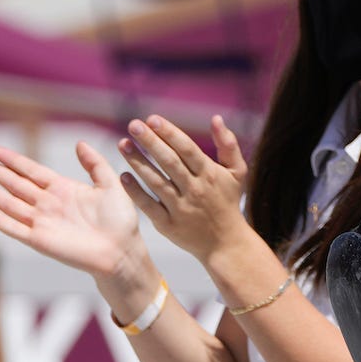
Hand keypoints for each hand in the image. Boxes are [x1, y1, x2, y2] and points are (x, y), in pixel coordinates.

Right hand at [0, 141, 143, 279]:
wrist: (121, 249)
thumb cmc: (119, 219)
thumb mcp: (110, 184)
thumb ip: (95, 163)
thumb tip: (79, 143)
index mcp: (63, 189)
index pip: (32, 171)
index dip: (14, 161)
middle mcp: (48, 203)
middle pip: (15, 184)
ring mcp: (41, 221)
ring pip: (9, 203)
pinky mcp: (39, 240)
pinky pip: (15, 228)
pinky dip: (0, 219)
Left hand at [117, 114, 252, 264]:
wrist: (225, 242)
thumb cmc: (228, 201)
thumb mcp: (237, 172)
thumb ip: (228, 144)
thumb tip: (216, 118)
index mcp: (210, 173)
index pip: (187, 149)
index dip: (169, 133)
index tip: (152, 119)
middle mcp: (195, 189)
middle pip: (169, 162)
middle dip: (150, 142)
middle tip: (133, 125)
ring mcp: (180, 207)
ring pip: (156, 181)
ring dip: (138, 162)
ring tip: (123, 145)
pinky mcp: (168, 225)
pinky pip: (148, 205)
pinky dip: (135, 191)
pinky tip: (123, 176)